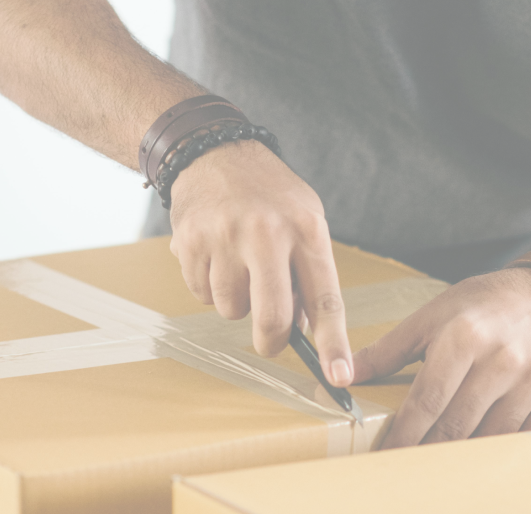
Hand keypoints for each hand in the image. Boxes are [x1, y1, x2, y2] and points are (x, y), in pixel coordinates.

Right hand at [168, 139, 352, 385]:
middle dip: (272, 341)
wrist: (213, 152)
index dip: (333, 344)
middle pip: (272, 318)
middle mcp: (266, 233)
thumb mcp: (304, 220)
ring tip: (239, 266)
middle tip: (271, 341)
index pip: (325, 298)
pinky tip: (215, 256)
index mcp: (306, 229)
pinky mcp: (190, 242)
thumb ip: (308, 272)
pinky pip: (200, 294)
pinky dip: (208, 286)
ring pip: (231, 309)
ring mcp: (225, 237)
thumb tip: (304, 330)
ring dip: (236, 302)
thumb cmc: (268, 193)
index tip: (339, 377)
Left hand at [352, 267, 530, 447]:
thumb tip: (344, 376)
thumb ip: (389, 350)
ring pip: (492, 435)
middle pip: (457, 424)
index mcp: (464, 336)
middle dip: (430, 449)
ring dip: (467, 452)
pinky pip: (529, 435)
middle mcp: (502, 357)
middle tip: (411, 468)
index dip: (405, 434)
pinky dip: (505, 445)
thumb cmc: (482, 305)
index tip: (389, 455)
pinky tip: (487, 450)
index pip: (427, 400)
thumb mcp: (433, 315)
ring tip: (445, 462)